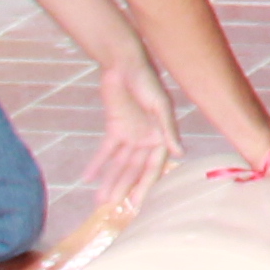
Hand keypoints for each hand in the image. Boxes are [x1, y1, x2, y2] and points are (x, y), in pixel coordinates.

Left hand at [83, 65, 178, 217]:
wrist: (123, 62)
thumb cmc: (146, 80)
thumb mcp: (160, 104)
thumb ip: (168, 129)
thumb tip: (180, 154)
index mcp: (161, 134)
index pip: (153, 166)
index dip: (145, 185)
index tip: (135, 204)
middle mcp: (148, 137)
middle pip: (134, 168)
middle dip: (123, 187)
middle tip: (111, 207)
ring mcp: (131, 134)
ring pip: (119, 163)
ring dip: (109, 180)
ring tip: (98, 200)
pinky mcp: (115, 128)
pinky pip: (106, 151)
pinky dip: (98, 164)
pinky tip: (88, 178)